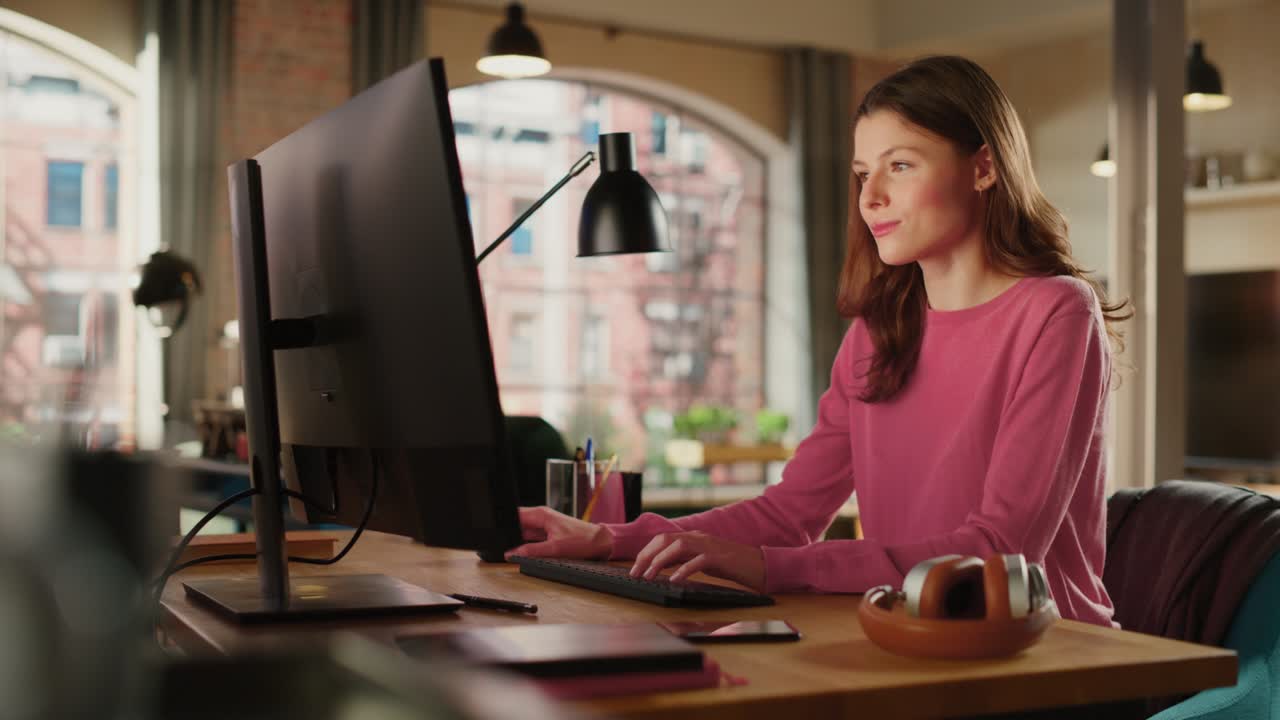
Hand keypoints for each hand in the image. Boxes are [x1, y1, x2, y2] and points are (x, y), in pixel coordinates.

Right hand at [504, 506, 612, 559]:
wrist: (600, 543)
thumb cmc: (583, 541)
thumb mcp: (555, 548)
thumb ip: (532, 551)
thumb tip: (513, 553)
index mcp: (541, 514)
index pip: (515, 514)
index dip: (503, 522)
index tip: (495, 531)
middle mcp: (541, 517)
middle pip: (517, 524)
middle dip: (508, 533)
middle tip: (500, 543)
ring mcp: (544, 526)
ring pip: (523, 532)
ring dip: (517, 539)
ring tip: (510, 547)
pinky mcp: (548, 534)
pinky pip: (531, 538)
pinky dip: (525, 544)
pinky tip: (522, 551)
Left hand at [630, 531, 765, 592]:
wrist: (761, 565)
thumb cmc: (732, 565)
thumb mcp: (704, 560)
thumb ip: (685, 559)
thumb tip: (663, 568)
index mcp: (694, 537)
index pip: (662, 539)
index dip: (646, 552)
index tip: (634, 569)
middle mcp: (699, 537)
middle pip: (665, 539)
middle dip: (647, 555)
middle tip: (636, 574)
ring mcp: (710, 546)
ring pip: (678, 546)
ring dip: (660, 561)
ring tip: (649, 577)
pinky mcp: (721, 558)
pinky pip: (699, 560)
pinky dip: (684, 569)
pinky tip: (675, 580)